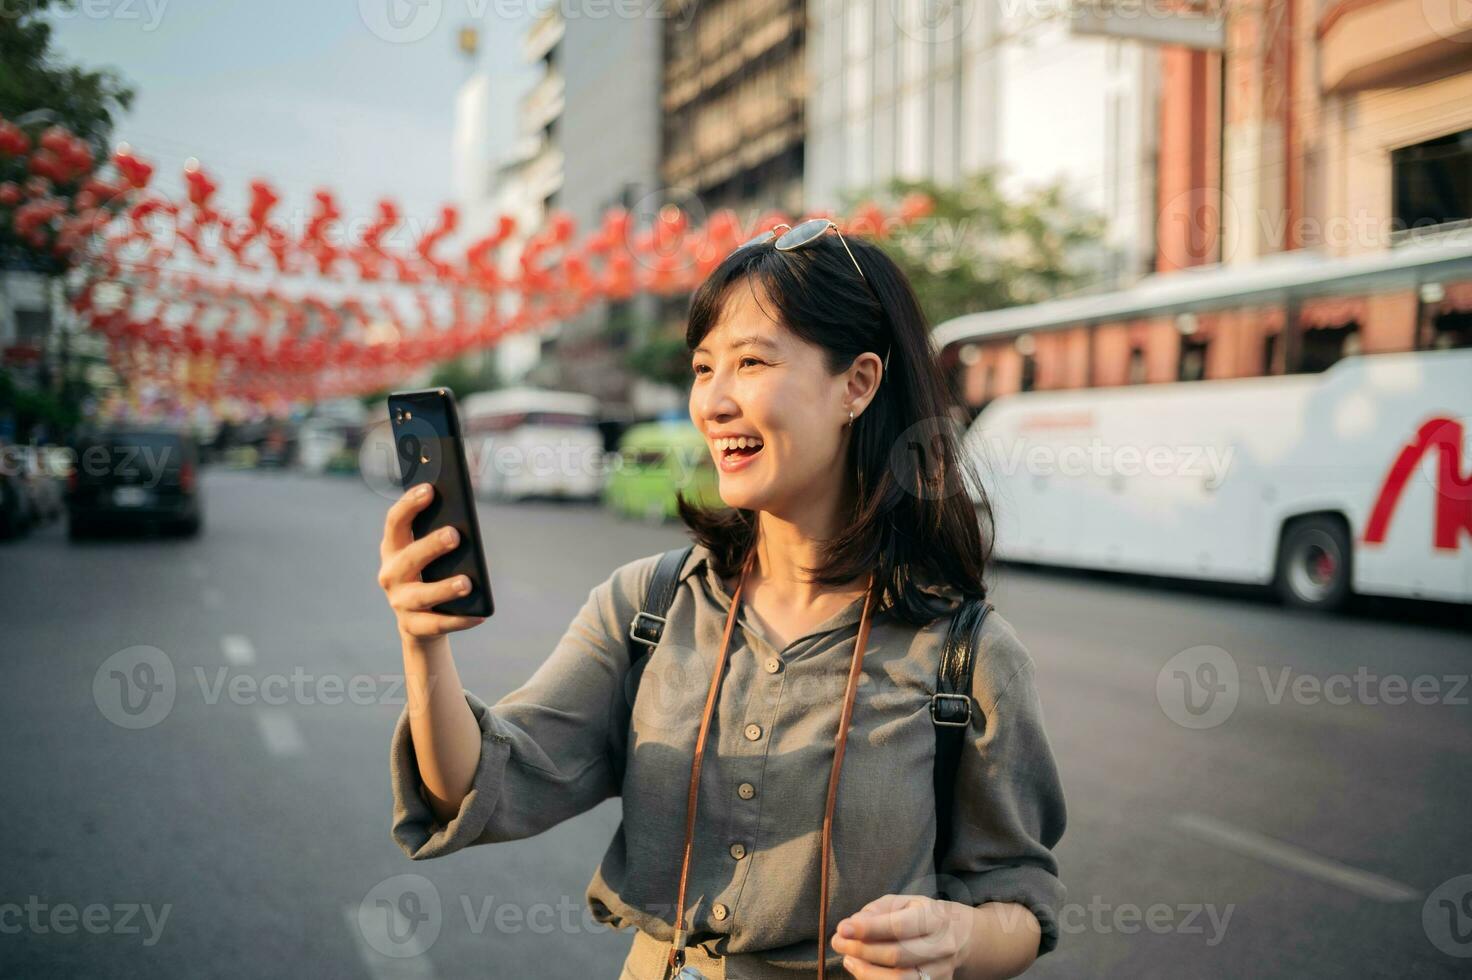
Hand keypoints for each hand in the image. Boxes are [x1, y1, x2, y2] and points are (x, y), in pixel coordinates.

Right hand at [378, 483, 485, 639]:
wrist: (420, 623)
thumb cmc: (430, 575)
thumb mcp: (430, 555)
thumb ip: (440, 535)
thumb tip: (465, 523)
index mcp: (393, 549)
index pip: (395, 522)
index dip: (409, 504)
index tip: (430, 489)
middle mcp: (390, 574)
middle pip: (408, 558)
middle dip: (430, 546)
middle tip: (455, 535)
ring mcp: (400, 602)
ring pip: (422, 595)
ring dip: (444, 588)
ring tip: (467, 582)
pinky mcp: (413, 627)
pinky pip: (437, 624)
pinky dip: (459, 620)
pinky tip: (479, 615)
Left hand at [831, 894, 970, 978]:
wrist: (957, 937)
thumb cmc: (920, 915)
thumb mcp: (902, 902)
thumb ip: (876, 911)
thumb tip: (852, 926)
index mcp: (934, 918)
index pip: (899, 926)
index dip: (868, 929)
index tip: (842, 928)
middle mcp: (942, 947)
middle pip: (897, 955)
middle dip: (861, 951)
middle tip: (838, 943)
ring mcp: (941, 971)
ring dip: (866, 972)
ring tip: (848, 960)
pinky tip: (862, 971)